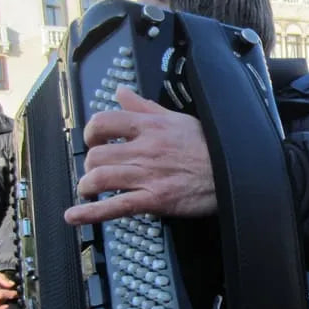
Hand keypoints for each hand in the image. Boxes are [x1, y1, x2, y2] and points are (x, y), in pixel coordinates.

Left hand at [64, 86, 217, 225]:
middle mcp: (145, 149)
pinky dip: (90, 213)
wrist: (234, 173)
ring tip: (90, 189)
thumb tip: (121, 92)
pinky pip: (115, 206)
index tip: (94, 141)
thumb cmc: (209, 148)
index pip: (104, 122)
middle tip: (96, 171)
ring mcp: (148, 176)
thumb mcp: (177, 119)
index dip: (91, 133)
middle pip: (97, 155)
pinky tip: (74, 216)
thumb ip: (145, 107)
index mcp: (150, 126)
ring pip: (99, 178)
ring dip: (87, 186)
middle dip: (90, 165)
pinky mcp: (155, 199)